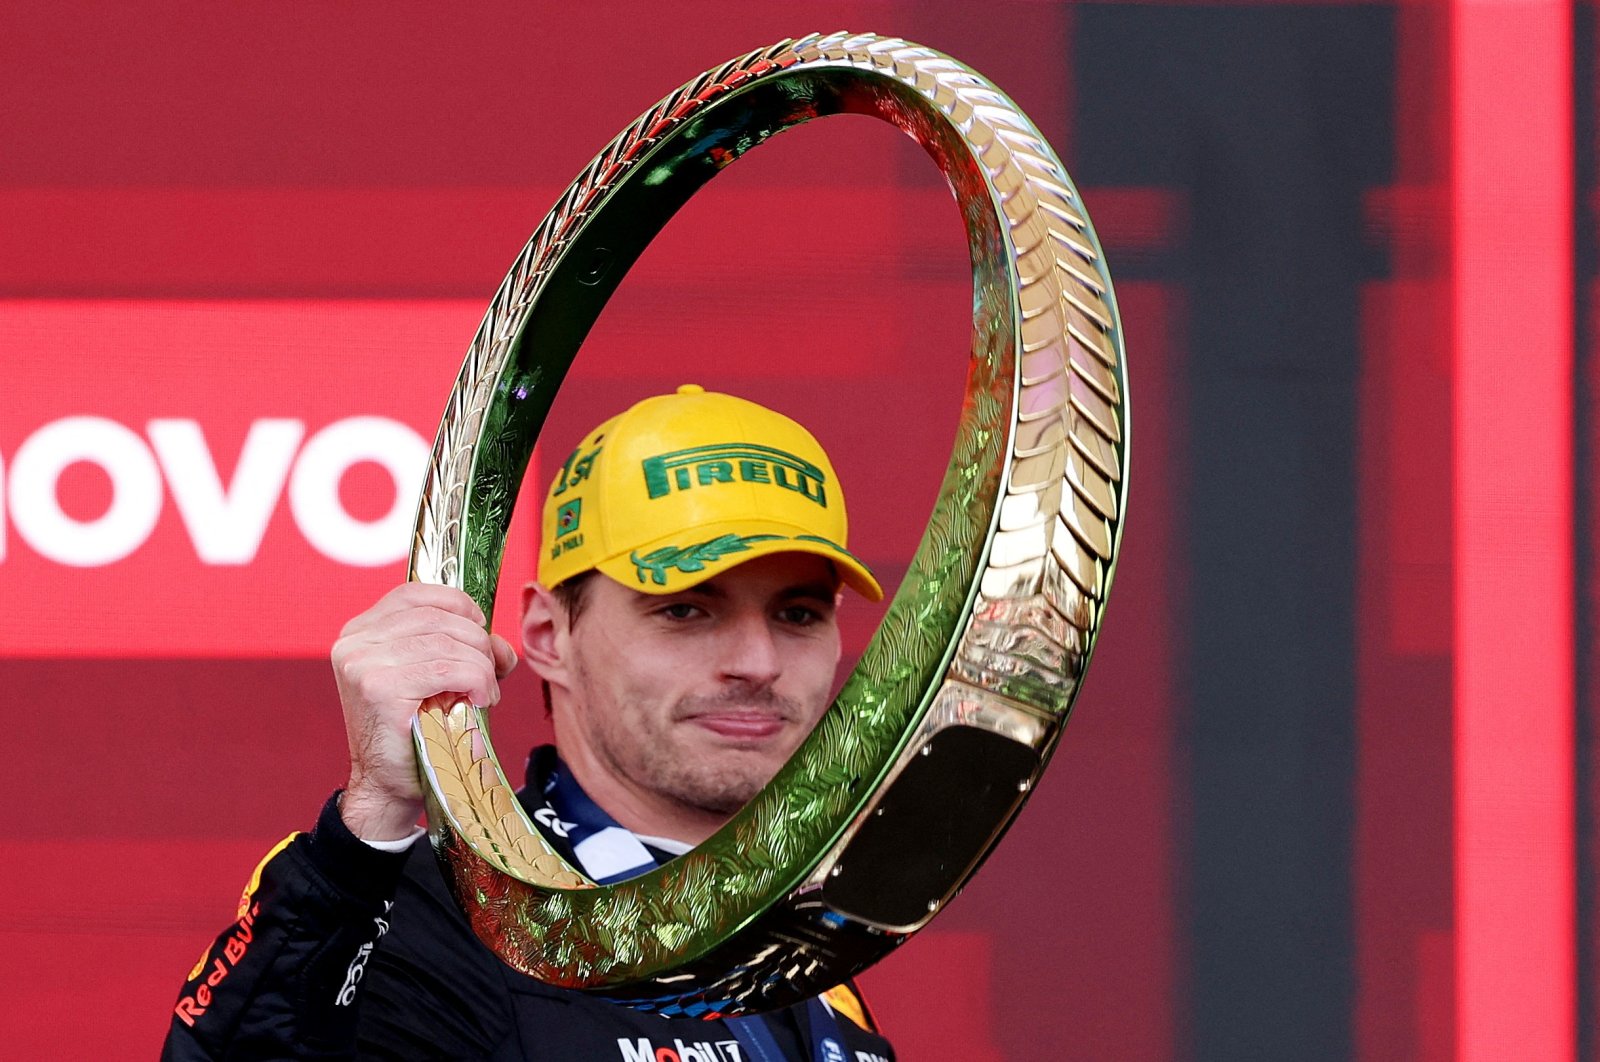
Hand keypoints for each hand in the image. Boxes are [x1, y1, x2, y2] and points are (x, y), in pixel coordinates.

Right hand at [331, 583, 517, 840]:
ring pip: (447, 642)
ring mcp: (363, 663)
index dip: (458, 605)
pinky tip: (480, 700)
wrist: (388, 786)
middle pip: (438, 617)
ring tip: (485, 692)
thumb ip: (462, 648)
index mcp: (361, 631)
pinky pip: (448, 668)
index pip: (415, 593)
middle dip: (478, 642)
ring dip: (481, 666)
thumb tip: (501, 642)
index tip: (480, 630)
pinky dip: (476, 680)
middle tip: (492, 673)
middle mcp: (355, 642)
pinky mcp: (379, 688)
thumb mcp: (434, 678)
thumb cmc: (414, 732)